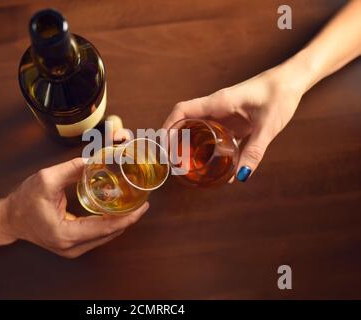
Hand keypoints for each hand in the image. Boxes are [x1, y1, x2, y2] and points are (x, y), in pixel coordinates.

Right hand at [0, 158, 148, 257]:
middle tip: (143, 203)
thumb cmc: (23, 202)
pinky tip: (118, 212)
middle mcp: (72, 247)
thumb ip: (71, 169)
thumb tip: (94, 160)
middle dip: (128, 218)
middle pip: (110, 235)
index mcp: (66, 234)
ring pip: (106, 237)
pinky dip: (110, 224)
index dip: (127, 217)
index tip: (143, 206)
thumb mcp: (46, 180)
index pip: (106, 228)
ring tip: (135, 206)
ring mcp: (73, 249)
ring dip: (121, 222)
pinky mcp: (73, 245)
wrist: (10, 218)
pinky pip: (98, 235)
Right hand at [163, 65, 304, 181]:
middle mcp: (217, 107)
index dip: (168, 126)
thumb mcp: (268, 125)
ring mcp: (225, 114)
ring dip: (192, 145)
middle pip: (186, 121)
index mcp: (219, 102)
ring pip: (200, 129)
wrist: (292, 80)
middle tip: (174, 162)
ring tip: (190, 167)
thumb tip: (240, 176)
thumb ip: (254, 151)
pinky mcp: (234, 120)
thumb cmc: (280, 94)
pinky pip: (216, 134)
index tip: (162, 144)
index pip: (183, 110)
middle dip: (175, 140)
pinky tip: (218, 165)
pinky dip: (211, 148)